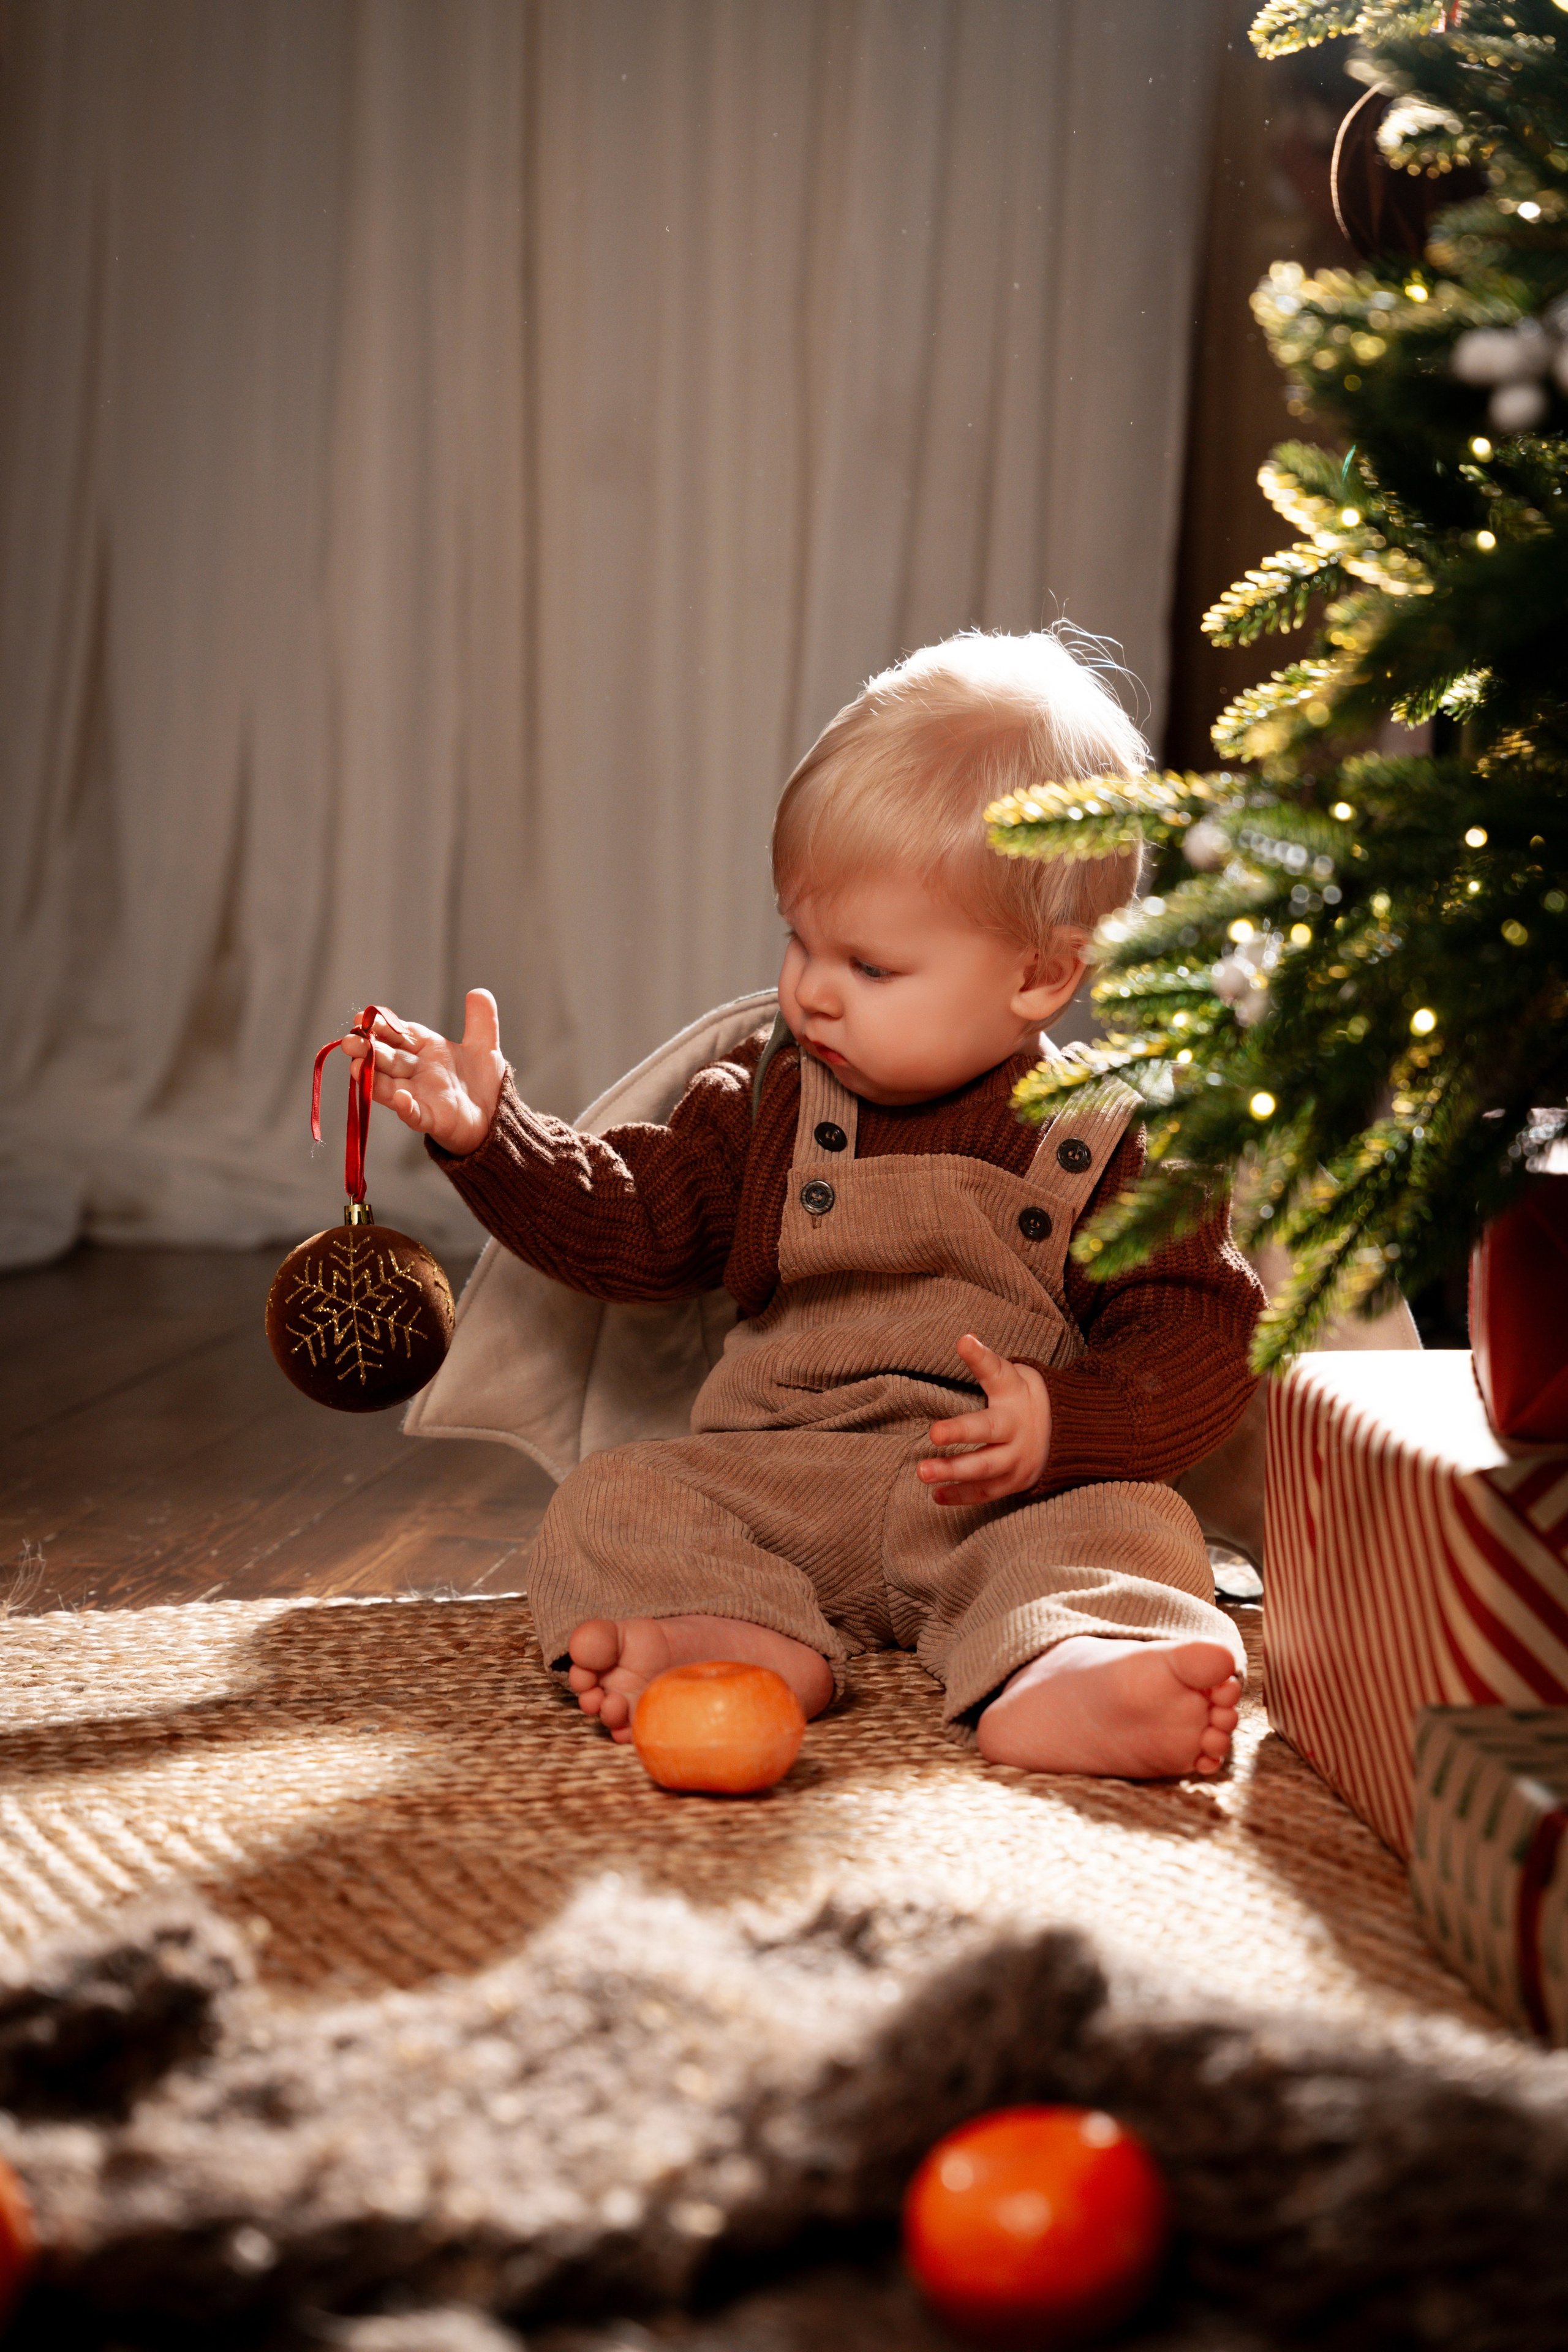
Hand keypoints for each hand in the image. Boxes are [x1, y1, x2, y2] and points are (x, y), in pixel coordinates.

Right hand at [341, 989, 505, 1157]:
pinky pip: (415, 1115)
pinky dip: (406, 1107)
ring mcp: (421, 1096)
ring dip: (372, 1078)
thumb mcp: (484, 1047)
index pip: (401, 1034)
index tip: (363, 1017)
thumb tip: (479, 991)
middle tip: (350, 1041)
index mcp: (428, 1050)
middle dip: (367, 1049)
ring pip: (389, 1085)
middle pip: (388, 1058)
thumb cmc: (483, 1083)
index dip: (383, 1026)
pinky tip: (400, 1098)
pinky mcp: (431, 1119)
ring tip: (357, 1067)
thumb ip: (481, 1020)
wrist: (495, 1118)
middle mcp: (418, 1072)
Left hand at [917, 1333, 1051, 1505]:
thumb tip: (963, 1340)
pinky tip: (936, 1494)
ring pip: (984, 1468)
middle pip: (988, 1431)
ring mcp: (1017, 1459)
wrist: (1069, 1435)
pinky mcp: (1013, 1482)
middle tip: (933, 1433)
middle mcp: (1017, 1430)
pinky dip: (961, 1495)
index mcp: (1014, 1397)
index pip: (996, 1373)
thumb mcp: (1011, 1376)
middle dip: (960, 1433)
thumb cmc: (1023, 1399)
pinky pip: (985, 1492)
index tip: (964, 1342)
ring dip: (953, 1471)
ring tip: (922, 1472)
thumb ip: (986, 1362)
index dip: (980, 1358)